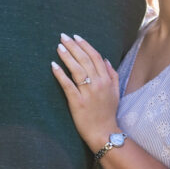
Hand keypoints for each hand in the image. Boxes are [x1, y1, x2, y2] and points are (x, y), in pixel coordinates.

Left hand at [51, 34, 120, 150]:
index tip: (76, 37)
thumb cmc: (108, 112)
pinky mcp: (77, 102)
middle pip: (84, 60)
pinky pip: (68, 85)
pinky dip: (60, 74)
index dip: (85, 45)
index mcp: (107, 80)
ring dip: (67, 56)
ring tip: (59, 47)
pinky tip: (53, 65)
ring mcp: (88, 93)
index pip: (95, 57)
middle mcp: (98, 84)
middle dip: (73, 46)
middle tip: (63, 37)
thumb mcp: (116, 92)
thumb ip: (112, 74)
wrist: (104, 132)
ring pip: (77, 70)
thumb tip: (105, 59)